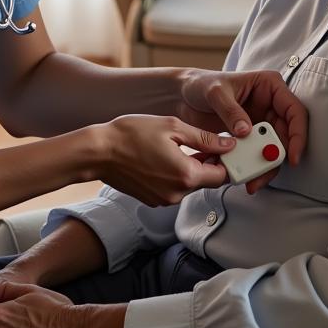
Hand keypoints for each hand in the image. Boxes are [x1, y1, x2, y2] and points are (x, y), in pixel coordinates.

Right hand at [96, 114, 233, 205]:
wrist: (99, 152)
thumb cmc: (132, 134)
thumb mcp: (173, 127)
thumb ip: (204, 139)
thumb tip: (228, 145)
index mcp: (186, 175)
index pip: (222, 176)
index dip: (225, 161)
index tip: (222, 147)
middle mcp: (177, 193)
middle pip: (206, 182)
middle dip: (207, 163)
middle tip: (198, 142)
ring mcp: (163, 200)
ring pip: (189, 185)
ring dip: (190, 169)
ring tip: (175, 146)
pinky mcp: (151, 200)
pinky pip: (173, 189)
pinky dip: (174, 175)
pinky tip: (162, 157)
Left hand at [178, 69, 306, 192]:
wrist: (182, 96)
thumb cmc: (201, 84)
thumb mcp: (215, 93)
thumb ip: (231, 110)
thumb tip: (247, 131)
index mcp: (269, 86)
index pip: (294, 110)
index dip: (298, 134)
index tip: (292, 156)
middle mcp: (270, 104)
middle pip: (286, 135)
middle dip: (277, 157)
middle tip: (263, 175)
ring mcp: (260, 121)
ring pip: (272, 148)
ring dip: (264, 166)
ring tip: (250, 182)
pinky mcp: (249, 136)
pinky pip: (256, 154)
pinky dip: (250, 166)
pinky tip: (238, 174)